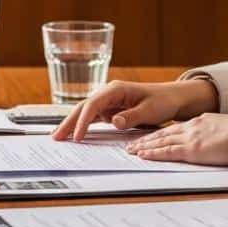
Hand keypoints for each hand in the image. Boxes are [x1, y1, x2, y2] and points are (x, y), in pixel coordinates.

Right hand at [51, 79, 218, 141]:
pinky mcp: (110, 110)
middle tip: (55, 136)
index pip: (93, 104)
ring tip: (58, 137)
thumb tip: (113, 121)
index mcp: (116, 89)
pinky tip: (74, 134)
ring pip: (85, 112)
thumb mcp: (150, 110)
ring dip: (72, 124)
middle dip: (68, 121)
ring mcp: (108, 102)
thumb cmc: (162, 101)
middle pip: (83, 107)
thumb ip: (131, 116)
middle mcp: (108, 94)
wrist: (172, 98)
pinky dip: (83, 126)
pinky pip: (93, 118)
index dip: (83, 121)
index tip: (77, 136)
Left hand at [125, 112, 227, 165]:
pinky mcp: (192, 149)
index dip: (158, 134)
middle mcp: (190, 128)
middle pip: (162, 134)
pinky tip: (143, 155)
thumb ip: (213, 132)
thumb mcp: (223, 127)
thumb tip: (212, 139)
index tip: (147, 137)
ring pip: (160, 141)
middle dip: (145, 139)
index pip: (173, 129)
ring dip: (144, 146)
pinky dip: (153, 153)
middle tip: (131, 144)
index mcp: (198, 122)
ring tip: (131, 150)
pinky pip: (168, 152)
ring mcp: (190, 138)